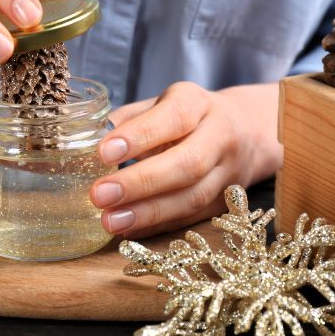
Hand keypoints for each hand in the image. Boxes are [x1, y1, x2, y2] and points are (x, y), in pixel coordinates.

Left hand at [89, 82, 281, 238]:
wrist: (246, 132)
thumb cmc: (186, 117)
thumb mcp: (160, 104)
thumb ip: (128, 119)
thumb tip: (87, 137)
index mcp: (198, 104)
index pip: (173, 117)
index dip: (139, 136)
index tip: (104, 152)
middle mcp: (219, 137)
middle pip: (187, 164)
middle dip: (141, 182)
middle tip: (100, 195)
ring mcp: (228, 173)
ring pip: (192, 197)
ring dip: (148, 213)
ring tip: (109, 221)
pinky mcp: (226, 203)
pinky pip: (191, 218)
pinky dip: (157, 227)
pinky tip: (127, 231)